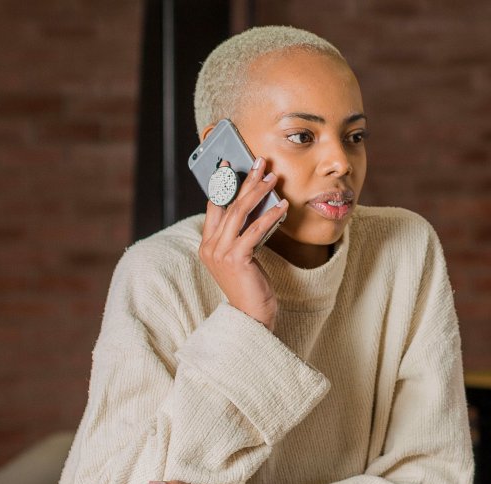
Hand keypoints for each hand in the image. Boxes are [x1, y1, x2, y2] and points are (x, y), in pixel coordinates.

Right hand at [200, 158, 288, 331]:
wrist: (252, 316)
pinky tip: (283, 206)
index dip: (222, 184)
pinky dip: (270, 216)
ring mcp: (221, 253)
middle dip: (244, 180)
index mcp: (208, 244)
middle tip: (259, 161)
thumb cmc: (251, 286)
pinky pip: (254, 230)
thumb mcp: (245, 255)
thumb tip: (259, 206)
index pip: (214, 206)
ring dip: (257, 192)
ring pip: (239, 213)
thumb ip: (245, 234)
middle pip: (227, 204)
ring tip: (272, 177)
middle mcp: (210, 246)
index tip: (231, 164)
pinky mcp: (236, 259)